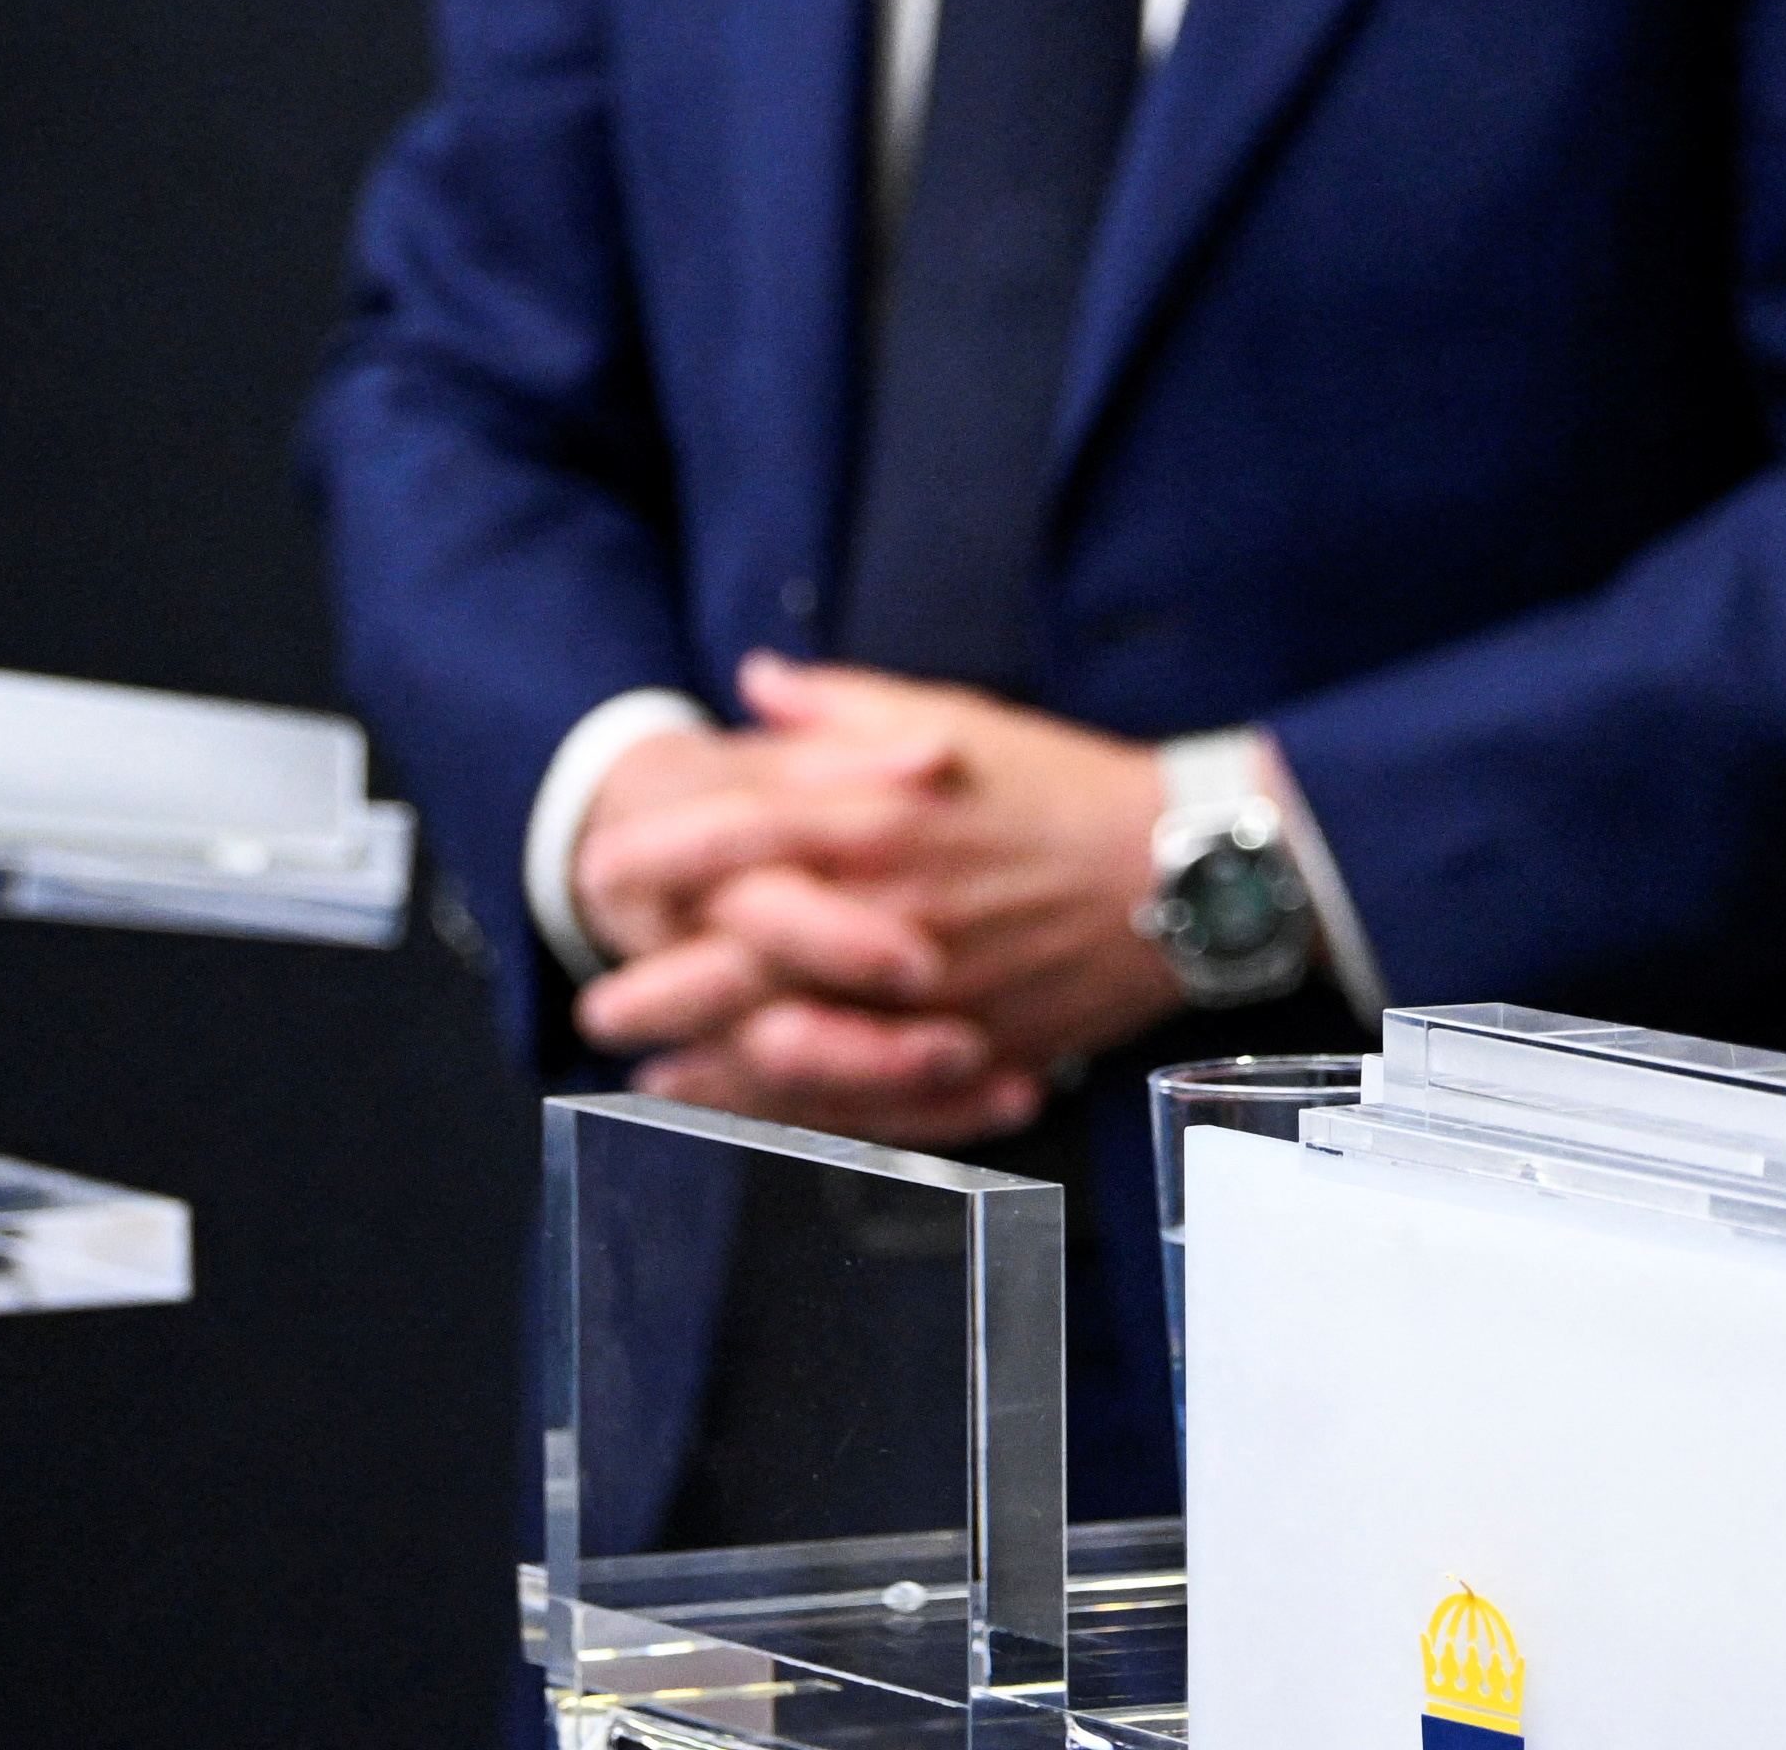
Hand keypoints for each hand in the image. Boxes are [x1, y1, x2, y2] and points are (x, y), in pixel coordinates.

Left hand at [566, 656, 1187, 1141]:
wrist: (1186, 868)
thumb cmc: (1069, 789)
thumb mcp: (959, 721)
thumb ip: (846, 706)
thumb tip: (758, 681)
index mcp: (886, 817)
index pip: (738, 833)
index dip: (656, 855)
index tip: (601, 870)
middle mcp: (893, 910)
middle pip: (737, 959)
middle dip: (651, 985)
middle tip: (600, 1002)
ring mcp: (926, 991)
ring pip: (782, 1041)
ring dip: (704, 1059)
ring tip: (649, 1065)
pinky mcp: (963, 1047)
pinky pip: (850, 1092)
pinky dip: (785, 1104)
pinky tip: (742, 1101)